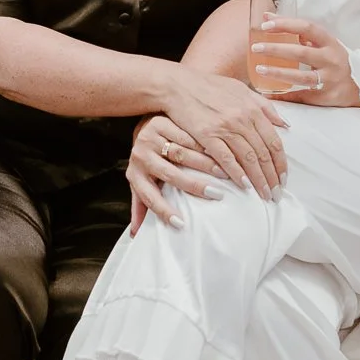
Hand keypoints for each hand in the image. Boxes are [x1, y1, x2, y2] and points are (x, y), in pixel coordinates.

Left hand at [127, 114, 230, 231]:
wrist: (142, 125)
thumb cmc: (147, 161)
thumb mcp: (140, 182)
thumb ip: (140, 206)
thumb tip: (136, 235)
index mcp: (135, 175)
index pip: (149, 198)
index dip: (164, 211)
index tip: (182, 224)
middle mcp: (141, 157)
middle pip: (170, 175)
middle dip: (194, 186)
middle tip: (217, 195)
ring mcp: (151, 139)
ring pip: (181, 154)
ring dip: (205, 164)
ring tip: (224, 173)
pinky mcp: (161, 124)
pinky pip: (186, 135)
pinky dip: (204, 145)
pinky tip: (220, 152)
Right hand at [160, 69, 288, 200]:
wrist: (178, 85)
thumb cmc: (209, 86)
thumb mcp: (241, 89)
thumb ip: (264, 105)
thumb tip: (284, 124)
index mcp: (253, 109)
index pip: (274, 142)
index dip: (281, 163)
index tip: (284, 179)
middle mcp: (242, 119)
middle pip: (264, 154)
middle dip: (273, 177)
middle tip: (277, 194)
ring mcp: (225, 127)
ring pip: (249, 159)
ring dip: (259, 180)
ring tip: (264, 195)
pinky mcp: (207, 135)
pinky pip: (226, 159)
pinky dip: (237, 174)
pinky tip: (244, 186)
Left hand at [249, 15, 359, 106]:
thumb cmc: (335, 59)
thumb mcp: (323, 42)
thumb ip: (297, 31)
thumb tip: (267, 16)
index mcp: (329, 42)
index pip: (306, 28)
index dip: (286, 24)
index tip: (266, 25)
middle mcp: (331, 59)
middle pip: (301, 53)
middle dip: (276, 50)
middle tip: (256, 48)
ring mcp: (329, 79)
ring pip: (301, 77)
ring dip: (278, 73)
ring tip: (260, 69)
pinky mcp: (326, 96)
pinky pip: (301, 95)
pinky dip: (284, 95)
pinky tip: (269, 93)